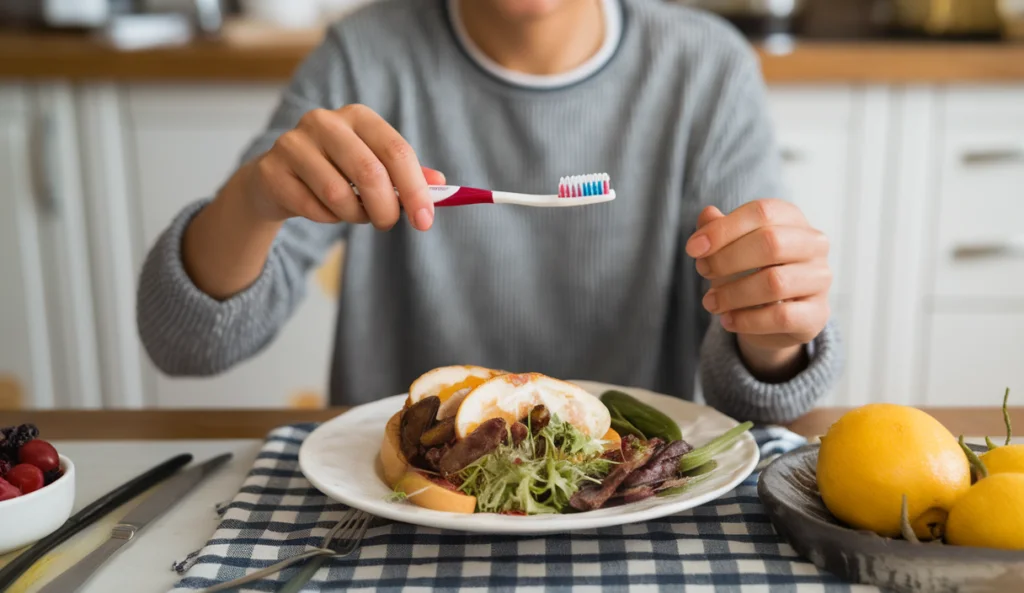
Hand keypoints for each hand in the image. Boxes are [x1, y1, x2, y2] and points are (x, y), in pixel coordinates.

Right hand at [243, 104, 443, 230]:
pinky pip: (312, 208)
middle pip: (369, 172)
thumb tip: (441, 184)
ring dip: (354, 216)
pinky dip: (327, 218)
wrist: (276, 180)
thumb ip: (406, 175)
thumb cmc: (334, 171)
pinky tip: (324, 210)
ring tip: (353, 213)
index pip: (396, 151)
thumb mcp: (374, 167)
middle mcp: (324, 121)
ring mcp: (293, 143)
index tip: (425, 220)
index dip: (415, 189)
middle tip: (388, 224)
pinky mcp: (272, 170)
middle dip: (386, 209)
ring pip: (339, 194)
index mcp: (358, 116)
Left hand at [686, 200, 830, 379]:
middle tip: (703, 272)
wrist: (777, 315)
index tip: (693, 249)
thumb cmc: (751, 270)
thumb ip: (718, 229)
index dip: (723, 229)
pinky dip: (747, 320)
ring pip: (774, 282)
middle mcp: (814, 244)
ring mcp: (820, 279)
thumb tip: (707, 215)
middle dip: (727, 259)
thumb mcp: (730, 247)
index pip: (761, 212)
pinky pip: (781, 317)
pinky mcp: (817, 314)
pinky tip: (728, 320)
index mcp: (792, 219)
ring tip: (710, 303)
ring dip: (732, 294)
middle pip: (771, 243)